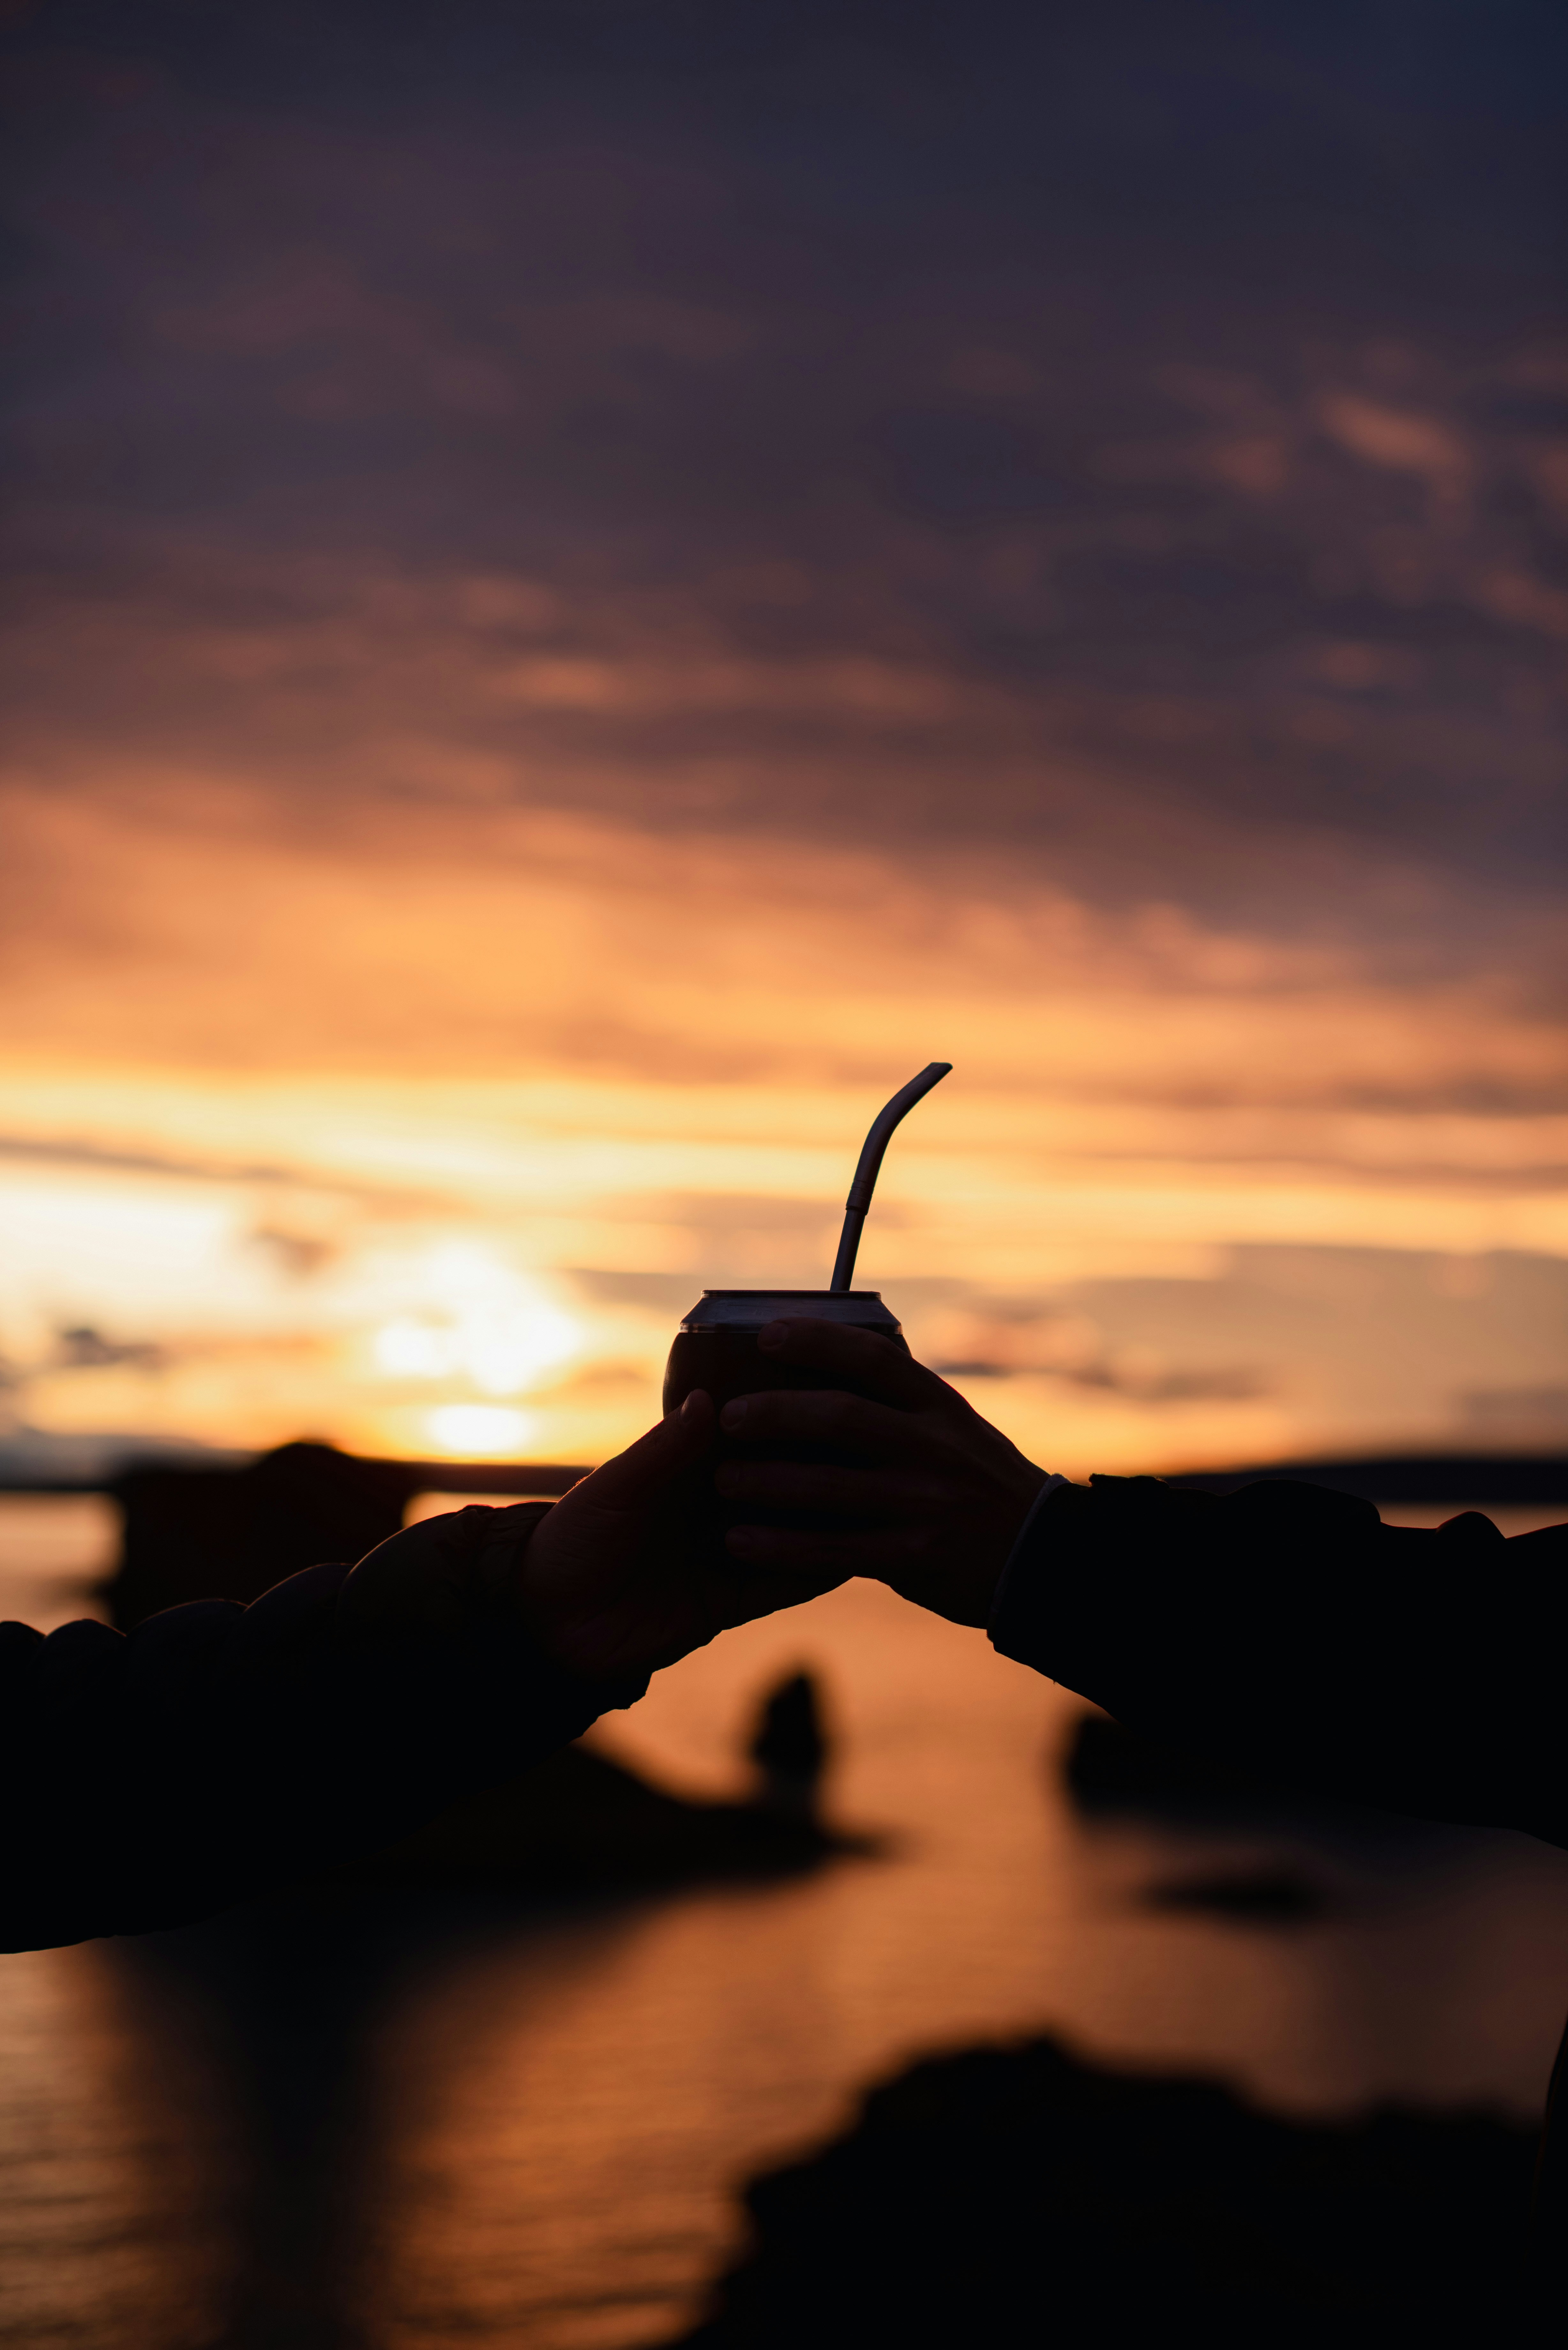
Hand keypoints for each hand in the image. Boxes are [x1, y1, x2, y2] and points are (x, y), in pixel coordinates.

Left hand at [338, 1389, 852, 1684]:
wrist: (549, 1625)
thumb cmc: (572, 1539)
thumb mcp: (615, 1488)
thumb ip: (662, 1450)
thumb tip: (707, 1400)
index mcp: (689, 1466)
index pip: (751, 1430)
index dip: (785, 1409)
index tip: (828, 1381)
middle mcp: (720, 1502)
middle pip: (785, 1475)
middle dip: (822, 1458)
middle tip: (874, 1434)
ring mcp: (733, 1549)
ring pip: (799, 1527)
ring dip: (829, 1511)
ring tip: (882, 1487)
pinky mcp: (736, 1598)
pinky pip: (790, 1581)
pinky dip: (820, 1565)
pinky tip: (859, 1549)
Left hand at [715, 1319, 1050, 1625]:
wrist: (1040, 1560)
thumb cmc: (978, 1485)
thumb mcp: (954, 1430)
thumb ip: (897, 1408)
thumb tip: (819, 1367)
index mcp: (940, 1407)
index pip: (874, 1358)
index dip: (817, 1341)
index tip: (766, 1334)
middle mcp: (934, 1448)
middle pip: (842, 1418)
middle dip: (777, 1414)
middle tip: (728, 1417)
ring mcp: (925, 1504)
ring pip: (830, 1488)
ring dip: (767, 1483)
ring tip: (721, 1480)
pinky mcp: (915, 1557)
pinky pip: (833, 1550)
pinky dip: (781, 1546)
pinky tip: (739, 1541)